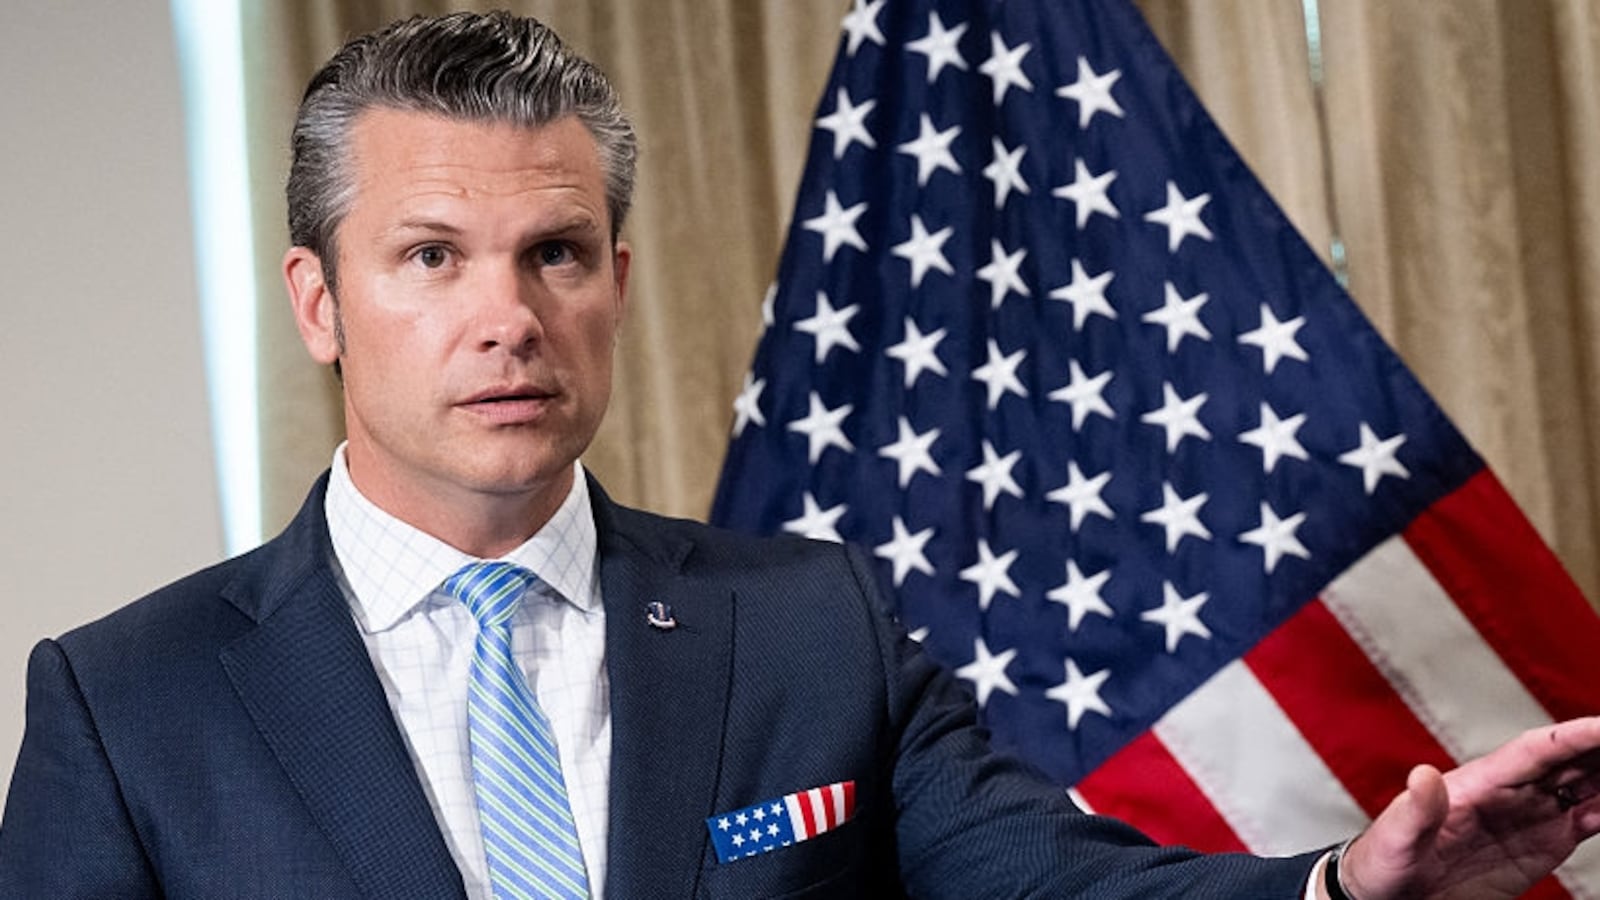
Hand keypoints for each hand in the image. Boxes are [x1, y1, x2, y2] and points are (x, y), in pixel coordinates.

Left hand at [1336, 717, 1599, 898]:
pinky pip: (1587, 819)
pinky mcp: (1540, 845)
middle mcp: (1510, 792)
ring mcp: (1528, 816)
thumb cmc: (1382, 863)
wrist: (1387, 896)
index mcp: (1479, 782)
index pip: (1538, 749)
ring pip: (1587, 785)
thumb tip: (1423, 774)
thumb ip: (1414, 810)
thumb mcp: (1394, 839)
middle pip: (1572, 759)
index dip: (1577, 736)